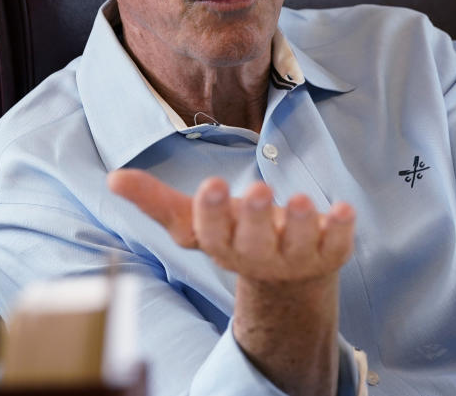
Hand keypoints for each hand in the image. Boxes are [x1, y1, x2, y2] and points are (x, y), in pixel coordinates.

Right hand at [109, 171, 353, 394]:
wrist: (286, 278)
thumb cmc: (235, 235)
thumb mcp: (196, 221)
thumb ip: (158, 201)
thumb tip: (113, 178)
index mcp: (223, 243)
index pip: (213, 231)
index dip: (213, 211)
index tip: (213, 185)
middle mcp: (258, 254)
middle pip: (255, 240)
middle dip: (256, 217)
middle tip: (260, 192)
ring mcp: (295, 256)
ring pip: (299, 243)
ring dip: (301, 223)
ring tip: (304, 201)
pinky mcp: (330, 252)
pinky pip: (338, 243)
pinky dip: (341, 227)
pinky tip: (343, 208)